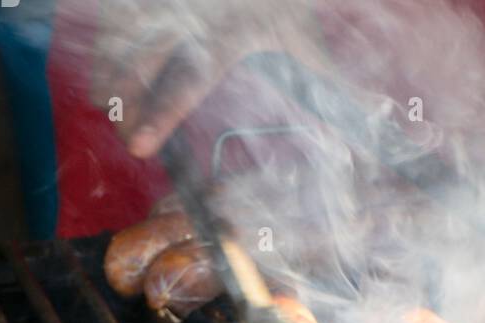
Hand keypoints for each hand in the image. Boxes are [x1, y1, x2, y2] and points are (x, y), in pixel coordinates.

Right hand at [88, 0, 329, 157]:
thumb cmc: (284, 0)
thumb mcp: (307, 37)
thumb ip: (337, 80)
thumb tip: (381, 112)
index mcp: (230, 32)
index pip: (190, 81)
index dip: (161, 115)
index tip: (139, 147)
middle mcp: (192, 11)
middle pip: (141, 61)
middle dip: (123, 99)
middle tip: (121, 135)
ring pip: (120, 35)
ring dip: (107, 71)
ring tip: (106, 104)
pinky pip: (114, 13)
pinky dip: (104, 41)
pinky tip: (104, 69)